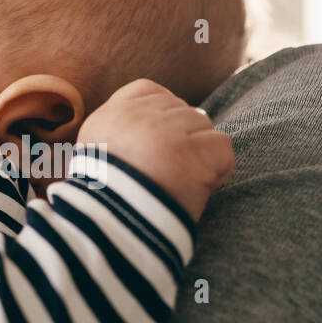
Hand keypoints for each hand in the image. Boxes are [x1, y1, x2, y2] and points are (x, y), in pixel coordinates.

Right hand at [76, 79, 234, 222]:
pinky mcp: (195, 153)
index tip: (160, 146)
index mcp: (112, 115)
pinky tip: (198, 188)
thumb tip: (166, 124)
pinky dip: (219, 170)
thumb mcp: (98, 156)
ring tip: (180, 183)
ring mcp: (169, 132)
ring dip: (200, 155)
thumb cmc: (109, 202)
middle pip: (183, 110)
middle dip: (184, 140)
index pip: (150, 92)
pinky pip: (223, 148)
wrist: (114, 230)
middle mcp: (140, 116)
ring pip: (204, 127)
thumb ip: (124, 131)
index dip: (164, 116)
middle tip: (168, 174)